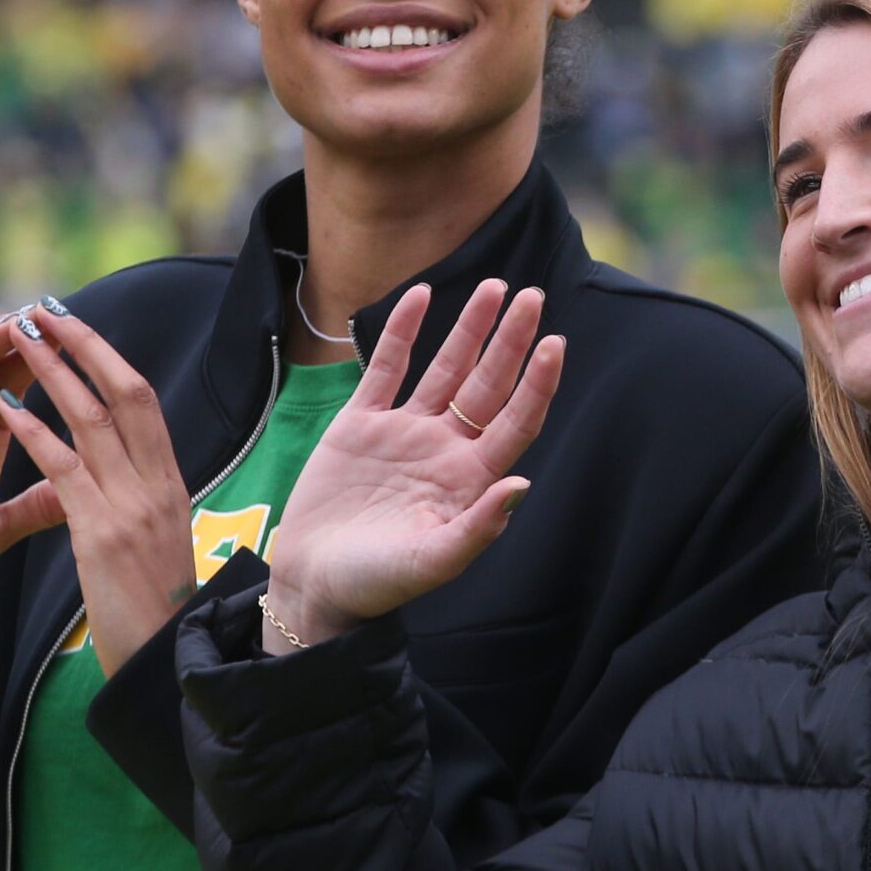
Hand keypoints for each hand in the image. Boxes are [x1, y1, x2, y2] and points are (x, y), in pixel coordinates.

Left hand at [0, 304, 197, 679]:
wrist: (166, 661)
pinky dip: (34, 433)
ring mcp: (132, 507)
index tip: (80, 332)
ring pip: (93, 421)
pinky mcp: (101, 534)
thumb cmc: (160, 613)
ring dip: (52, 373)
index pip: (146, 405)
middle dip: (85, 347)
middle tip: (49, 311)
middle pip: (126, 395)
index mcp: (172, 486)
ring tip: (20, 340)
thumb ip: (145, 503)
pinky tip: (6, 408)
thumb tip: (127, 476)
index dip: (111, 361)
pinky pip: (64, 469)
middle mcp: (157, 487)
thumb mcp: (162, 544)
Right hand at [260, 279, 563, 653]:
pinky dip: (403, 331)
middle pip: (488, 384)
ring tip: (494, 286)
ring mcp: (404, 431)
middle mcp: (444, 448)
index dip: (538, 384)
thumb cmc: (378, 583)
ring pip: (446, 368)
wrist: (314, 584)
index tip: (556, 344)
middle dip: (511, 341)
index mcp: (469, 479)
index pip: (516, 420)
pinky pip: (387, 367)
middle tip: (533, 297)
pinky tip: (421, 295)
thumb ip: (477, 528)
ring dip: (469, 328)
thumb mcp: (431, 562)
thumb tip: (521, 485)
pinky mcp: (361, 423)